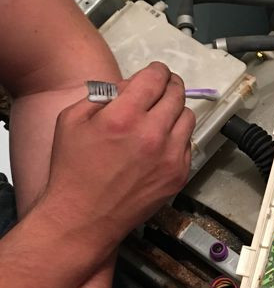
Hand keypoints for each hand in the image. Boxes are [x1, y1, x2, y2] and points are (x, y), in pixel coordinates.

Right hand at [43, 62, 194, 249]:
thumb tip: (130, 87)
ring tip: (160, 117)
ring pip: (187, 117)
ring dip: (175, 111)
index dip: (157, 70)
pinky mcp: (178, 175)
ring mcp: (170, 156)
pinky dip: (177, 137)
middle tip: (162, 88)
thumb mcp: (71, 120)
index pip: (155, 78)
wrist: (84, 217)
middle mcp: (152, 134)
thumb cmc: (73, 170)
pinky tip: (160, 142)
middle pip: (176, 94)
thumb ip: (102, 95)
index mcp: (124, 116)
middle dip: (169, 86)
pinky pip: (187, 144)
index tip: (156, 72)